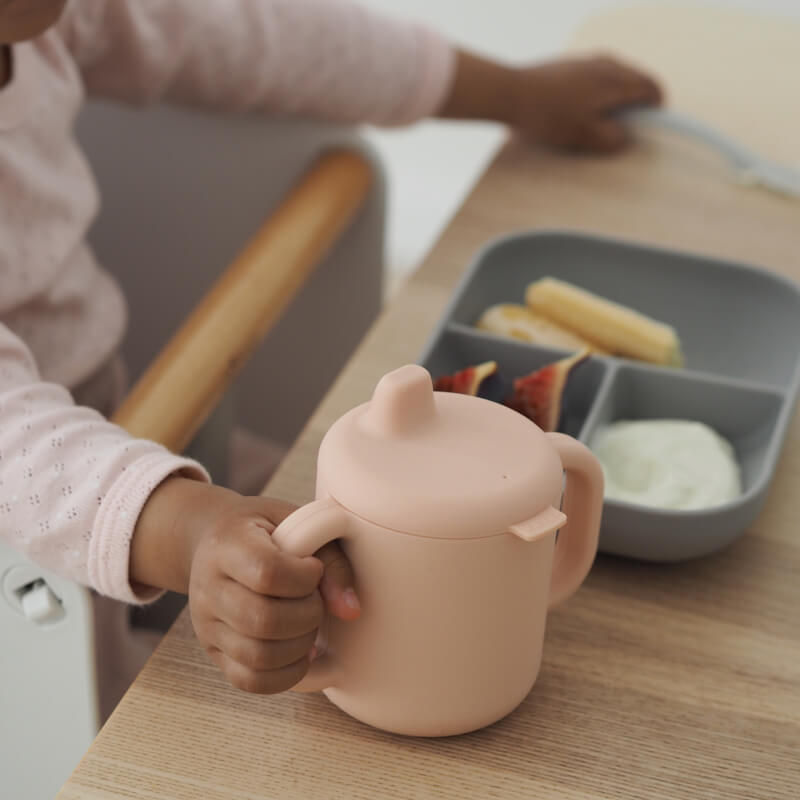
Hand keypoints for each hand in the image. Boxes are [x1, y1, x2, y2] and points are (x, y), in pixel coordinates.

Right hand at [130, 478, 359, 693]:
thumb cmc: (264, 529)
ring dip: (300, 646)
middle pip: (262, 620)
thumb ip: (330, 558)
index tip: (313, 569)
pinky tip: (300, 651)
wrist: (215, 541)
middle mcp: (209, 587)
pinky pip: (249, 681)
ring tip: (308, 624)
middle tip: (315, 600)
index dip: (304, 578)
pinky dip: (285, 674)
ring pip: (257, 656)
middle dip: (307, 615)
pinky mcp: (213, 652)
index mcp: (227, 544)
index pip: (267, 573)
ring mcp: (206, 624)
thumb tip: (350, 610)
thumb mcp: (297, 522)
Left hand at [508, 56, 662, 151]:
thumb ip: (611, 138)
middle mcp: (605, 63)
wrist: (510, 93)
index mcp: (615, 80)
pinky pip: (596, 75)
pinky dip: (600, 90)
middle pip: (636, 79)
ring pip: (616, 76)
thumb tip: (626, 137)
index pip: (651, 88)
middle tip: (629, 126)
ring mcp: (586, 60)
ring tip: (605, 119)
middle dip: (638, 102)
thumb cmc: (548, 116)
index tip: (651, 126)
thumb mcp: (583, 136)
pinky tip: (583, 108)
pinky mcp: (569, 64)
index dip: (656, 109)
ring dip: (619, 95)